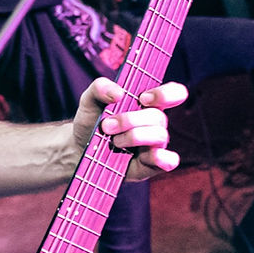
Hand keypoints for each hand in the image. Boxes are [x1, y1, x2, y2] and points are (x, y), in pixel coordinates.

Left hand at [73, 79, 187, 180]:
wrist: (80, 149)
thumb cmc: (92, 121)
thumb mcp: (90, 100)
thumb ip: (100, 88)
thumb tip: (118, 93)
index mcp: (147, 103)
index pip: (173, 94)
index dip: (164, 94)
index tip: (143, 98)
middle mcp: (155, 123)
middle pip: (158, 117)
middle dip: (130, 120)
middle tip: (107, 126)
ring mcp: (155, 144)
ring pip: (159, 136)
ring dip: (133, 137)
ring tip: (114, 141)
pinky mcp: (151, 164)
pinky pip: (169, 161)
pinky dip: (162, 158)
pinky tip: (148, 155)